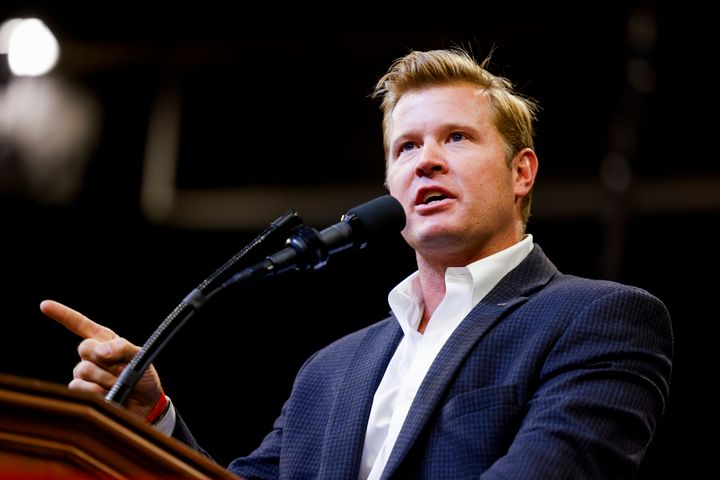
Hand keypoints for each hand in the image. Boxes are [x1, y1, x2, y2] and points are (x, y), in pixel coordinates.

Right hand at [40, 299, 162, 419]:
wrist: (145, 404)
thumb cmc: (144, 377)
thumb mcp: (141, 358)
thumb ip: (123, 348)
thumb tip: (101, 350)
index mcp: (105, 340)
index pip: (81, 324)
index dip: (63, 314)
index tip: (44, 305)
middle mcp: (92, 355)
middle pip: (84, 347)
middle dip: (103, 357)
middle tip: (122, 367)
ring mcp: (85, 373)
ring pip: (83, 370)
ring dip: (106, 378)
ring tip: (120, 383)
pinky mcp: (82, 391)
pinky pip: (80, 387)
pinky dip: (97, 391)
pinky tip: (108, 393)